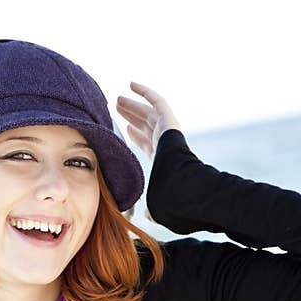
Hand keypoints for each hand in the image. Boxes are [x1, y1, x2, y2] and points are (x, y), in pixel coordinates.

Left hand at [116, 82, 181, 221]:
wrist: (182, 188)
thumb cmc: (172, 200)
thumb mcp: (157, 205)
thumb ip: (150, 209)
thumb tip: (144, 216)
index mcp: (163, 159)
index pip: (148, 144)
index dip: (137, 136)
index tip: (125, 129)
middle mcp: (165, 143)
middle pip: (146, 126)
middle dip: (132, 117)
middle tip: (118, 108)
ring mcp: (168, 131)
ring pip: (147, 113)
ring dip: (133, 105)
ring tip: (118, 99)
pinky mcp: (170, 122)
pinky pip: (156, 101)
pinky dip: (144, 92)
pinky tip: (131, 84)